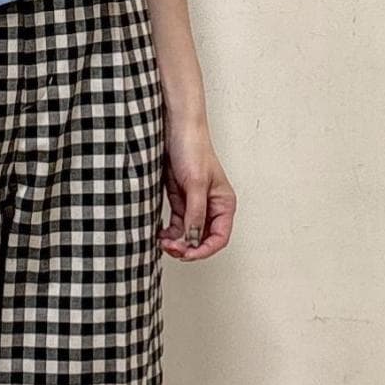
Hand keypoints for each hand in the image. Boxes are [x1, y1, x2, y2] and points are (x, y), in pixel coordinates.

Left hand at [159, 115, 235, 260]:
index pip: (220, 237)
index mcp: (224, 203)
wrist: (175, 129)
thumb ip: (195, 213)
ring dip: (177, 242)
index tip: (188, 254)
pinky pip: (176, 224)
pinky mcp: (180, 200)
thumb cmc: (193, 149)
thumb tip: (193, 239)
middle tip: (171, 248)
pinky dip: (169, 232)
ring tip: (163, 242)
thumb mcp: (195, 184)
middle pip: (203, 239)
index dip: (205, 250)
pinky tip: (161, 234)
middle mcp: (211, 206)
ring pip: (188, 234)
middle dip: (188, 247)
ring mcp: (195, 204)